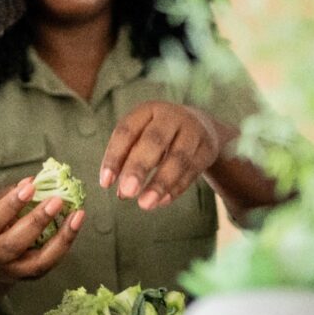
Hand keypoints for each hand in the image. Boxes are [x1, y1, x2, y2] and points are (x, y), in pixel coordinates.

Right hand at [0, 178, 83, 286]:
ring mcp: (14, 271)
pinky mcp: (30, 277)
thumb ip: (7, 196)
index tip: (30, 187)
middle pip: (14, 243)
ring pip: (39, 261)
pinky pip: (51, 263)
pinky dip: (65, 244)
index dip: (11, 204)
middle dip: (37, 220)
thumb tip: (31, 181)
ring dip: (61, 238)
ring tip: (77, 215)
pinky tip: (75, 225)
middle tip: (57, 200)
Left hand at [100, 101, 225, 209]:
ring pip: (178, 158)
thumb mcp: (142, 137)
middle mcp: (171, 116)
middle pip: (154, 141)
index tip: (105, 183)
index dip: (115, 157)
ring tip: (145, 204)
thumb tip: (120, 192)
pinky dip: (177, 187)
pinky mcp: (208, 148)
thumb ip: (128, 160)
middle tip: (127, 192)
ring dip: (160, 183)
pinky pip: (192, 170)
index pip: (127, 131)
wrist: (201, 124)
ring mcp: (193, 131)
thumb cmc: (159, 134)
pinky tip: (162, 201)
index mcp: (147, 110)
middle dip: (139, 167)